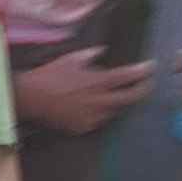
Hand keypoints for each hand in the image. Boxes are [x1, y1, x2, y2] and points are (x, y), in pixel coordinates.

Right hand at [16, 45, 154, 133]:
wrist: (30, 98)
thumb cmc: (51, 74)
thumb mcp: (72, 59)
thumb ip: (92, 55)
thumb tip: (103, 52)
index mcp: (98, 82)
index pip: (128, 76)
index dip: (142, 71)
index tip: (151, 66)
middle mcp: (100, 101)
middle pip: (130, 98)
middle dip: (141, 90)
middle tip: (145, 84)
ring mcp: (92, 117)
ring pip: (114, 111)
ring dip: (115, 102)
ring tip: (108, 94)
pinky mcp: (83, 128)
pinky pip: (98, 120)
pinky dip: (97, 112)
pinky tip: (88, 106)